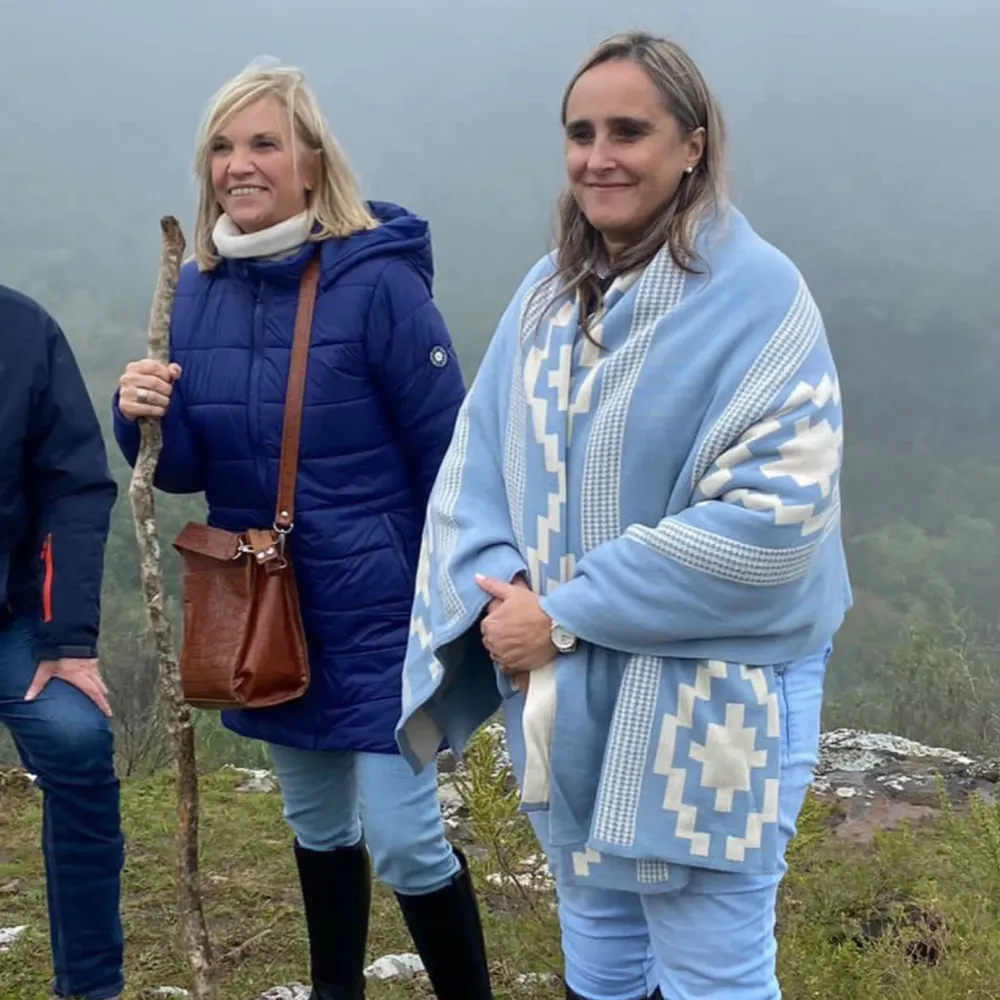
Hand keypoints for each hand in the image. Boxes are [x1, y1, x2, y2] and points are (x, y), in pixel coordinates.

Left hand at [25, 658, 112, 717]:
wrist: (69, 633)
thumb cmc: (58, 651)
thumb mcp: (46, 668)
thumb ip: (38, 683)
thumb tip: (28, 698)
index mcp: (80, 677)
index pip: (93, 693)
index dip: (101, 704)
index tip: (108, 713)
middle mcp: (88, 672)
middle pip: (99, 688)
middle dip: (103, 699)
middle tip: (108, 709)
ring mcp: (91, 664)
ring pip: (99, 678)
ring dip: (101, 687)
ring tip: (104, 694)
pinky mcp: (91, 656)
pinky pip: (96, 669)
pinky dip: (97, 676)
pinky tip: (95, 675)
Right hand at [117, 358, 181, 420]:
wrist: (133, 404)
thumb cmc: (149, 387)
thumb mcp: (159, 376)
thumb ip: (171, 371)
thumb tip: (175, 371)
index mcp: (134, 367)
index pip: (154, 366)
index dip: (166, 374)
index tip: (169, 380)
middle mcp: (127, 378)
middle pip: (154, 382)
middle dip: (167, 389)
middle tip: (170, 394)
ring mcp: (126, 392)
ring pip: (152, 396)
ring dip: (164, 401)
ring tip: (166, 402)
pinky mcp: (127, 406)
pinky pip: (148, 409)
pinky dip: (158, 410)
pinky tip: (161, 410)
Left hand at [485, 575, 531, 693]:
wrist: (556, 626)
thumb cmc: (535, 607)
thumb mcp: (513, 592)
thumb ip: (492, 586)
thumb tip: (477, 578)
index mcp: (489, 625)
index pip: (487, 625)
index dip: (498, 621)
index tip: (510, 618)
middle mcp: (493, 643)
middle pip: (491, 640)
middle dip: (500, 635)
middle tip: (516, 629)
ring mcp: (503, 656)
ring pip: (498, 653)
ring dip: (504, 648)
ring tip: (520, 640)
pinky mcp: (515, 666)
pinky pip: (506, 666)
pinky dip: (510, 661)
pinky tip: (520, 652)